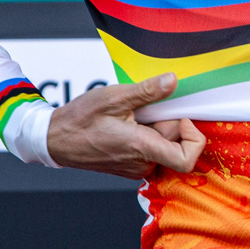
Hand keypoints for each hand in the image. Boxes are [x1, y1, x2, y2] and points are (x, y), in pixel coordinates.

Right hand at [46, 73, 205, 179]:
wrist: (56, 140)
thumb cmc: (80, 120)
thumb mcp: (114, 97)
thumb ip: (147, 91)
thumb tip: (173, 81)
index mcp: (142, 148)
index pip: (187, 159)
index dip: (193, 138)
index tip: (180, 118)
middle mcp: (143, 164)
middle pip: (176, 144)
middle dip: (167, 123)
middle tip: (144, 109)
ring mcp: (137, 168)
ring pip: (163, 146)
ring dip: (156, 128)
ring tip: (132, 117)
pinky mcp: (132, 166)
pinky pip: (152, 150)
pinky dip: (147, 135)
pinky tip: (128, 124)